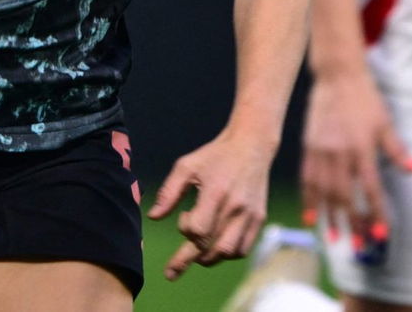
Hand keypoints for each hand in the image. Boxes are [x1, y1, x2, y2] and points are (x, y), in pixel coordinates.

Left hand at [148, 130, 273, 280]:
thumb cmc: (214, 156)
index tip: (183, 216)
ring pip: (227, 253)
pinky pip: (242, 250)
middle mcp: (235, 207)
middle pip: (211, 248)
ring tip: (199, 248)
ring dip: (208, 257)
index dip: (185, 230)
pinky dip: (226, 254)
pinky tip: (216, 242)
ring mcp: (250, 215)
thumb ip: (168, 193)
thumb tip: (153, 217)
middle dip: (189, 258)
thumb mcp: (186, 166)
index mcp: (216, 193)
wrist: (251, 145)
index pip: (198, 231)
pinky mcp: (259, 219)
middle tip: (175, 265)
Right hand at [300, 68, 411, 243]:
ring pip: (324, 192)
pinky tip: (310, 217)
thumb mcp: (386, 124)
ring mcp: (321, 152)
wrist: (337, 77)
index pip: (370, 190)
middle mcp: (339, 154)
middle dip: (353, 223)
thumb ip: (400, 152)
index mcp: (362, 149)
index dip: (376, 214)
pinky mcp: (308, 148)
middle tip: (359, 245)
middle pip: (345, 197)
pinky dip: (308, 200)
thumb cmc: (366, 100)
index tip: (381, 235)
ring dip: (330, 217)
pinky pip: (307, 180)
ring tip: (335, 238)